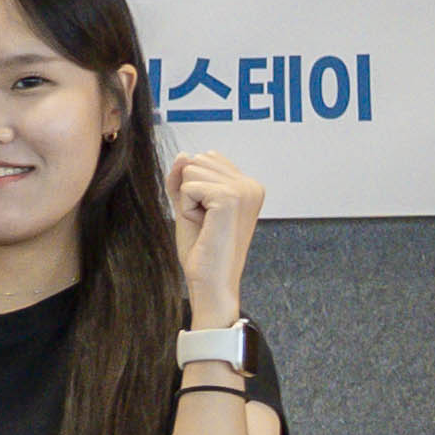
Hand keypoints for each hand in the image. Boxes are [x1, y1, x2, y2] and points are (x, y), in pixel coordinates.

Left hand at [166, 148, 263, 321]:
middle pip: (196, 161)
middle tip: (205, 222)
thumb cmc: (202, 250)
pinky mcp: (230, 197)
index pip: (205, 158)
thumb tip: (183, 154)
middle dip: (189, 192)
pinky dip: (187, 208)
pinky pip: (187, 187)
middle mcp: (251, 184)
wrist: (210, 281)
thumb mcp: (188, 206)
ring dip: (188, 201)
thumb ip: (183, 179)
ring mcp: (244, 190)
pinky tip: (204, 226)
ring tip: (205, 225)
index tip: (208, 216)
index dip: (193, 188)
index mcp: (249, 185)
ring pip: (190, 171)